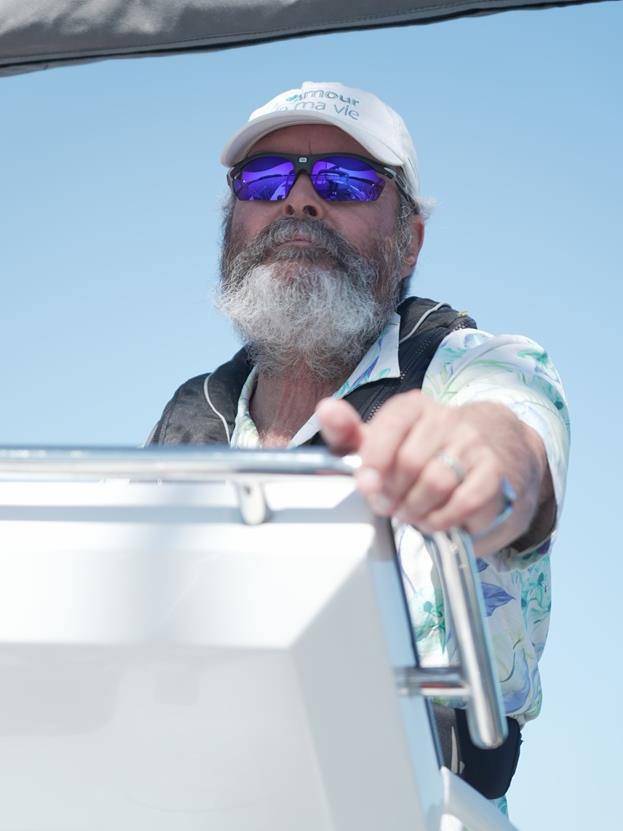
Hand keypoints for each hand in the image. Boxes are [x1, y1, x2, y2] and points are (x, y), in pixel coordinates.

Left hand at [315, 392, 554, 555]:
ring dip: (415, 509)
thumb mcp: (380, 443)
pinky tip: (433, 519)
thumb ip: (348, 433)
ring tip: (409, 512)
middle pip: (409, 462)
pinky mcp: (493, 472)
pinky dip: (441, 520)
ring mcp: (473, 444)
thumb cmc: (419, 452)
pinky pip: (463, 502)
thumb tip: (326, 409)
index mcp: (412, 407)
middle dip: (392, 494)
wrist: (483, 458)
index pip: (390, 426)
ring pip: (436, 483)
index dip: (374, 460)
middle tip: (387, 505)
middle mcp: (446, 418)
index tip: (366, 485)